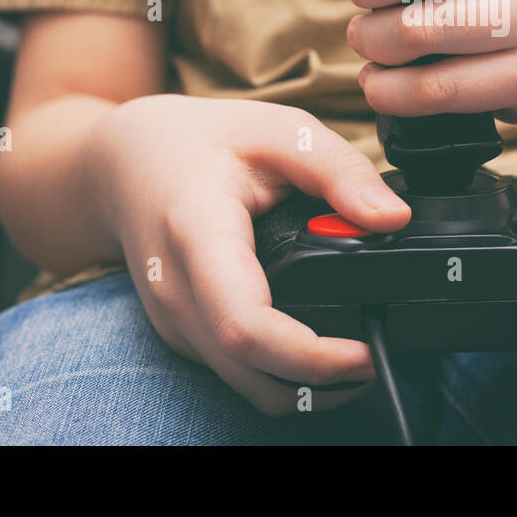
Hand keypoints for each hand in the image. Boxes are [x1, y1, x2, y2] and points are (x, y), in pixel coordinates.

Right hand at [81, 94, 410, 414]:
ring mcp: (172, 318)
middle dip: (320, 382)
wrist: (123, 158)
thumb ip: (340, 171)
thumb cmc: (201, 140)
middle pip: (249, 371)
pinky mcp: (179, 332)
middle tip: (375, 357)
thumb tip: (393, 218)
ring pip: (242, 385)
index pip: (246, 326)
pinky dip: (278, 373)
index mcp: (197, 232)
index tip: (362, 350)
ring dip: (302, 387)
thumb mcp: (279, 129)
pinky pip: (232, 372)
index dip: (310, 356)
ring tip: (355, 358)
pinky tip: (315, 346)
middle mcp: (175, 289)